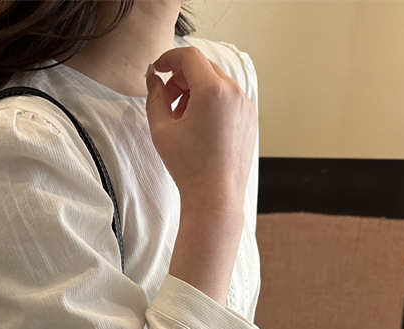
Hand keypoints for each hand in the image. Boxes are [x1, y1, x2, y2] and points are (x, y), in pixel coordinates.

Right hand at [145, 46, 257, 214]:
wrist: (215, 196)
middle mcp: (234, 92)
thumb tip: (154, 79)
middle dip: (181, 79)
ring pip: (216, 83)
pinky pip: (228, 99)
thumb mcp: (161, 129)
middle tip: (167, 101)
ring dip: (196, 92)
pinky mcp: (250, 118)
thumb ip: (154, 97)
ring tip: (182, 120)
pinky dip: (211, 104)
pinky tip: (198, 129)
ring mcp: (245, 105)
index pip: (190, 57)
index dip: (170, 59)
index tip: (158, 69)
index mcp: (212, 91)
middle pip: (203, 68)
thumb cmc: (188, 167)